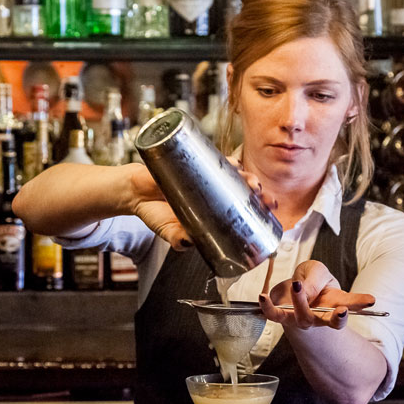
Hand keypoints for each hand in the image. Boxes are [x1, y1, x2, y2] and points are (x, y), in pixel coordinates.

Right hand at [128, 159, 277, 250]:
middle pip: (244, 191)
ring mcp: (207, 177)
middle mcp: (215, 193)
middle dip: (258, 193)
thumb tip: (186, 244)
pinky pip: (217, 159)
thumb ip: (176, 239)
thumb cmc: (155, 214)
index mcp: (214, 212)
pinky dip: (228, 161)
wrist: (135, 192)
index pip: (242, 211)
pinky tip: (235, 163)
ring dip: (248, 176)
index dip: (257, 212)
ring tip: (252, 182)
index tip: (268, 215)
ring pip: (235, 175)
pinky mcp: (196, 162)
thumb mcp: (167, 231)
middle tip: (264, 198)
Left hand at [259, 260, 375, 329]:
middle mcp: (321, 316)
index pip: (352, 304)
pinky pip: (275, 315)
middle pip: (332, 322)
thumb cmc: (310, 280)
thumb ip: (315, 279)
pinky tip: (263, 297)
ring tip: (298, 285)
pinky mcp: (283, 317)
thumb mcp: (316, 270)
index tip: (370, 300)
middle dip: (338, 319)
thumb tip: (306, 291)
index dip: (361, 303)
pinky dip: (268, 307)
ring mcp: (302, 319)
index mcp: (336, 303)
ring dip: (302, 303)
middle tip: (342, 310)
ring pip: (304, 318)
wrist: (291, 290)